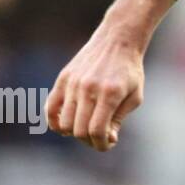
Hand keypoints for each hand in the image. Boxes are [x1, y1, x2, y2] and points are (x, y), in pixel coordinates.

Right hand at [46, 25, 145, 151]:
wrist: (118, 40)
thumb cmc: (130, 71)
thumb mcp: (134, 96)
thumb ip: (119, 120)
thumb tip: (106, 139)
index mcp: (110, 94)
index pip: (97, 130)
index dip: (101, 144)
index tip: (107, 144)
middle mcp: (89, 89)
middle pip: (79, 130)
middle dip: (90, 140)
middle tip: (100, 136)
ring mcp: (73, 83)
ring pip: (64, 123)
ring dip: (74, 133)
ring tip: (87, 126)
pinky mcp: (63, 79)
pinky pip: (50, 109)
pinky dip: (56, 122)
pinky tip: (67, 125)